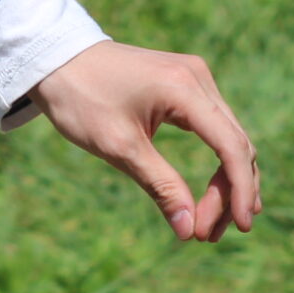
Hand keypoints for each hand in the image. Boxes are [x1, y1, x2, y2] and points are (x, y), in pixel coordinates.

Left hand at [31, 41, 259, 241]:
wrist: (52, 57)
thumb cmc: (80, 98)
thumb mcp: (118, 146)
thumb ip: (160, 185)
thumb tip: (189, 231)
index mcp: (184, 88)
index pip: (231, 146)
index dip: (240, 190)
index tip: (240, 227)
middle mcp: (197, 77)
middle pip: (235, 144)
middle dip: (229, 193)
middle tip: (208, 234)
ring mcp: (193, 77)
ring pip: (229, 137)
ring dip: (226, 181)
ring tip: (211, 225)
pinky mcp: (184, 83)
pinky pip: (214, 127)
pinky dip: (216, 161)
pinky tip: (213, 193)